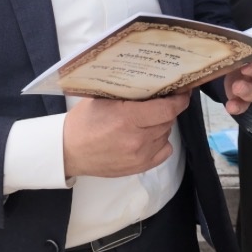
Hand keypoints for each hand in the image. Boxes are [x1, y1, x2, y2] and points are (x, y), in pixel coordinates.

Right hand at [62, 93, 189, 177]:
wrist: (69, 151)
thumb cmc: (84, 122)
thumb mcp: (103, 99)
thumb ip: (129, 93)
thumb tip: (155, 84)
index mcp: (127, 118)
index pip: (167, 108)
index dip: (179, 100)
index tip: (183, 92)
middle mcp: (137, 139)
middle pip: (168, 120)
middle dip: (166, 110)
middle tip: (159, 102)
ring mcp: (139, 156)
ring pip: (166, 134)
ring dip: (161, 125)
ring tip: (146, 120)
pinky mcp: (139, 168)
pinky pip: (164, 151)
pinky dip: (160, 142)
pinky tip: (147, 136)